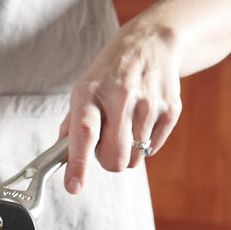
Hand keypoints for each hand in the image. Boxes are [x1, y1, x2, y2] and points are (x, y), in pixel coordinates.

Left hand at [61, 20, 182, 192]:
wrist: (151, 43)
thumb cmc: (109, 73)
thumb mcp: (83, 90)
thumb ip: (71, 125)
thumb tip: (59, 158)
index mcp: (90, 93)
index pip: (84, 133)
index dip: (79, 164)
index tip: (73, 187)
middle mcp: (121, 97)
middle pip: (114, 158)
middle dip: (107, 161)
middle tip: (105, 143)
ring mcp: (149, 104)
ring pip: (133, 159)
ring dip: (126, 152)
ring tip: (124, 125)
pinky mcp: (170, 110)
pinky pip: (151, 150)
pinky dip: (143, 144)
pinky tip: (141, 120)